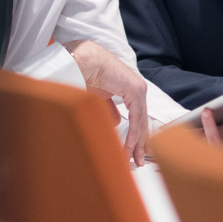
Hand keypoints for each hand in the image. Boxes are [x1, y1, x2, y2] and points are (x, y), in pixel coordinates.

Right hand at [64, 38, 149, 166]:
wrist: (81, 60)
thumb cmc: (85, 73)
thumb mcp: (99, 98)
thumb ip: (110, 109)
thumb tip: (116, 123)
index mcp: (129, 88)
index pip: (137, 117)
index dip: (135, 136)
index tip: (132, 152)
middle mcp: (136, 88)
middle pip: (141, 121)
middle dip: (139, 143)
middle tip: (137, 161)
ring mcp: (138, 89)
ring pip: (140, 122)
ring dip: (135, 143)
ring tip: (132, 160)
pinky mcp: (136, 91)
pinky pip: (137, 118)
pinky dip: (133, 135)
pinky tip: (129, 148)